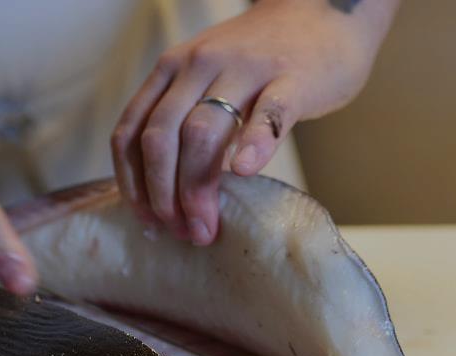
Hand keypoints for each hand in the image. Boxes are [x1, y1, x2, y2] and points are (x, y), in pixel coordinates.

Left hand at [111, 0, 397, 244]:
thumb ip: (183, 120)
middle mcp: (200, 65)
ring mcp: (247, 69)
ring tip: (205, 226)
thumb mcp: (207, 80)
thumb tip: (164, 195)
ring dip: (197, 188)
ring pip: (203, 131)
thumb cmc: (263, 61)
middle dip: (163, 195)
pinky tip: (245, 172)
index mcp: (172, 70)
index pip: (132, 132)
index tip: (147, 221)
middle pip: (162, 138)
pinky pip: (269, 114)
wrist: (324, 12)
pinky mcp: (293, 78)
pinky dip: (253, 145)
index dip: (133, 184)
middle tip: (181, 233)